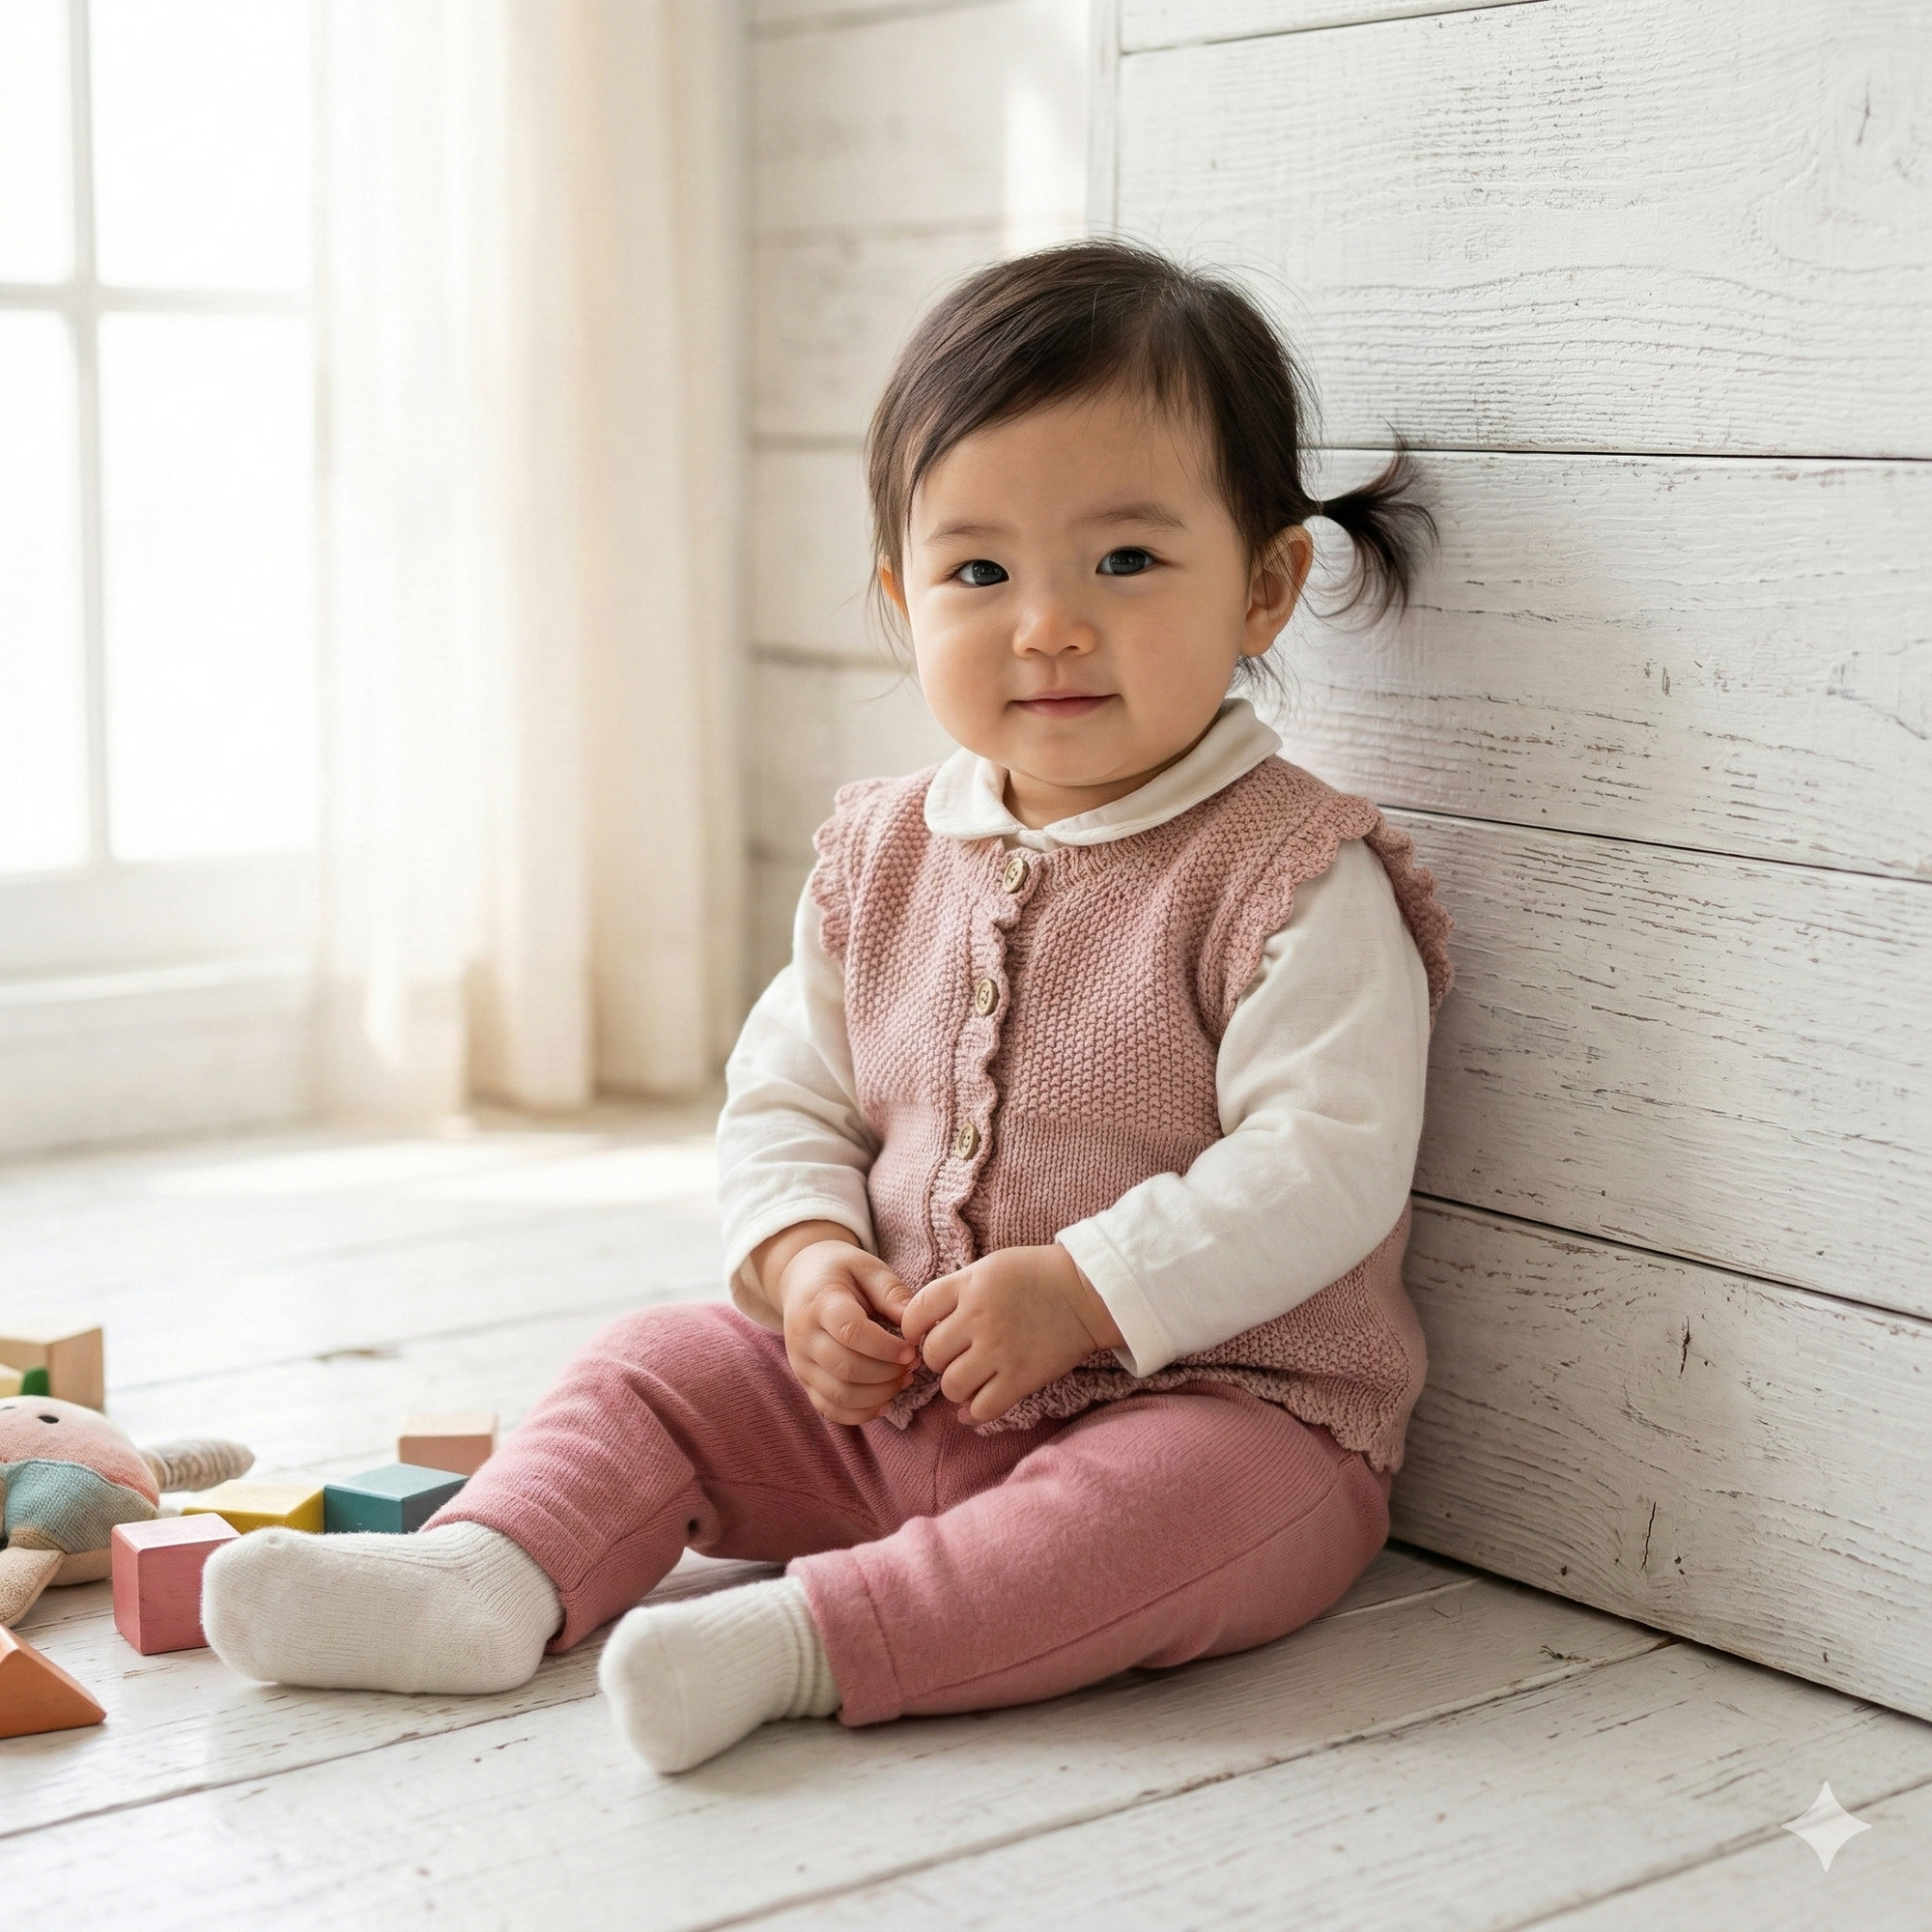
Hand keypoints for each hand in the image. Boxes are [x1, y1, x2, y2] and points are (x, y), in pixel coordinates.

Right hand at [770, 1235, 918, 1425]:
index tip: (912, 1350)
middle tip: (913, 1365)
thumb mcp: (867, 1268)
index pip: (850, 1332)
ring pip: (839, 1395)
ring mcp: (800, 1362)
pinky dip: (860, 1414)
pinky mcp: (803, 1381)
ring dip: (878, 1395)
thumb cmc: (840, 1272)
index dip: (886, 1347)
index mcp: (819, 1301)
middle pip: (846, 1369)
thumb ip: (892, 1292)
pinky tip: (884, 1401)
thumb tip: (916, 1325)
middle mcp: (803, 1336)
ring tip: (903, 1380)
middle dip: (887, 1374)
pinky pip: (829, 1409)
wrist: (800, 1279)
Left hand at [899, 1243, 1124, 1424]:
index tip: (920, 1335)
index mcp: (969, 1286)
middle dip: (939, 1360)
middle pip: (932, 1354)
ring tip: (969, 1379)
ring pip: (952, 1386)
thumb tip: (928, 1321)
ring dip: (955, 1387)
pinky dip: (973, 1413)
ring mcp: (1000, 1351)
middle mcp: (979, 1319)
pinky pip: (983, 1408)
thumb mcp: (991, 1266)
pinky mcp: (1021, 1378)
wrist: (1089, 1292)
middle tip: (954, 1357)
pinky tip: (973, 1409)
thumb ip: (958, 1290)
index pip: (916, 1313)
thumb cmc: (1039, 1275)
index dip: (911, 1329)